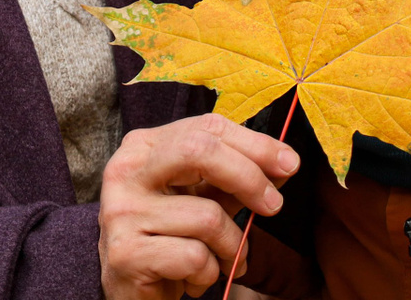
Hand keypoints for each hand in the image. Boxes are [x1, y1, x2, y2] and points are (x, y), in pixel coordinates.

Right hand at [98, 113, 299, 299]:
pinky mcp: (126, 253)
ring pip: (207, 217)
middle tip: (273, 206)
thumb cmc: (172, 239)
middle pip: (201, 152)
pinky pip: (195, 257)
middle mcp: (126, 171)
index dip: (255, 144)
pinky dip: (209, 274)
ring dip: (231, 247)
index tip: (289, 164)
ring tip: (224, 261)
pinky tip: (194, 279)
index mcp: (145, 147)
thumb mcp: (206, 200)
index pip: (207, 128)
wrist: (131, 294)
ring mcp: (121, 212)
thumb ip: (237, 179)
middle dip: (249, 178)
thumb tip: (285, 162)